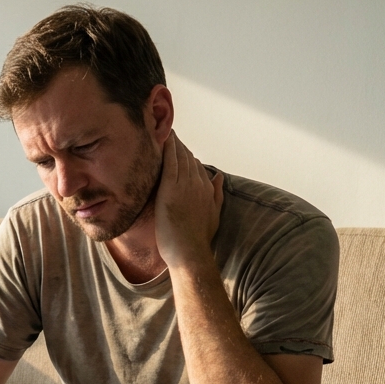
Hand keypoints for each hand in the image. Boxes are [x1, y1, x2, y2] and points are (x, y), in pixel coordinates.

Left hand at [153, 132, 223, 270]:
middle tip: (171, 134)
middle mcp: (198, 184)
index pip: (198, 167)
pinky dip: (169, 149)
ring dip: (174, 143)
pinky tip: (165, 138)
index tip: (181, 149)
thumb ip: (217, 194)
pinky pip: (170, 162)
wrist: (190, 252)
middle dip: (181, 146)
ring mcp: (185, 185)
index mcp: (207, 190)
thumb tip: (219, 177)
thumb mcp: (214, 214)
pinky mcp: (171, 189)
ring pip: (180, 157)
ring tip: (167, 131)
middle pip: (189, 159)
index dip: (189, 157)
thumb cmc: (198, 239)